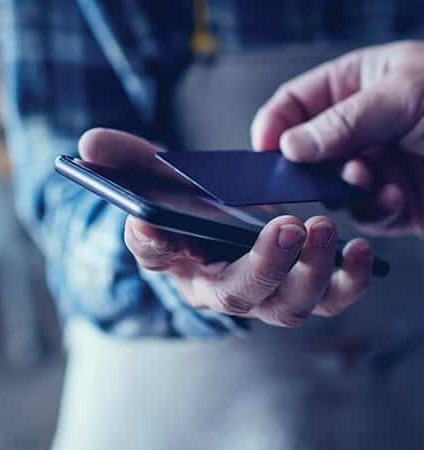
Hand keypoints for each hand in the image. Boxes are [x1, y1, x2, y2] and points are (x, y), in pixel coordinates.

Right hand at [79, 128, 372, 326]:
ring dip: (309, 272)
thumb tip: (88, 143)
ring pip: (287, 305)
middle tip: (284, 224)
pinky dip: (348, 280)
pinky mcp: (304, 288)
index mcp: (176, 258)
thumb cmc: (189, 202)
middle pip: (238, 293)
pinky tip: (360, 248)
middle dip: (263, 264)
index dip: (154, 243)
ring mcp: (265, 293)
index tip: (156, 226)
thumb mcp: (156, 172)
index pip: (156, 255)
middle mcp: (220, 286)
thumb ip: (126, 158)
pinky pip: (329, 297)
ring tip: (322, 228)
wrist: (223, 223)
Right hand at [252, 40, 423, 236]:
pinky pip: (365, 212)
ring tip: (367, 179)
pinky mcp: (396, 202)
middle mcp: (361, 126)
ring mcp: (378, 165)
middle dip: (307, 166)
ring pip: (332, 187)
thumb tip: (288, 146)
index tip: (264, 150)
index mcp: (357, 83)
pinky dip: (373, 209)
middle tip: (308, 176)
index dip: (274, 124)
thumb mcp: (401, 94)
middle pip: (307, 150)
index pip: (296, 103)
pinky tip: (393, 198)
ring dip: (345, 188)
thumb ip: (341, 120)